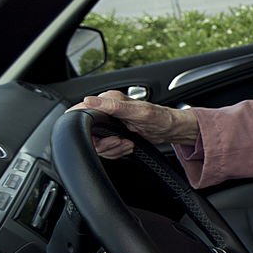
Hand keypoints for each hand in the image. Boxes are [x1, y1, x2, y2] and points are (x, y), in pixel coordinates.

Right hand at [67, 90, 199, 157]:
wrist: (171, 129)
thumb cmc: (159, 117)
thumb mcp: (137, 112)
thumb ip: (113, 106)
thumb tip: (88, 100)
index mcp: (107, 100)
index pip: (81, 114)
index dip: (88, 131)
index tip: (104, 137)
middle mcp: (105, 110)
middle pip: (88, 134)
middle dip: (105, 144)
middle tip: (121, 142)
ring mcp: (108, 123)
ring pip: (96, 144)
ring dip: (112, 149)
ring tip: (127, 144)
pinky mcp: (113, 133)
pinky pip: (105, 148)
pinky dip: (116, 151)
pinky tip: (127, 146)